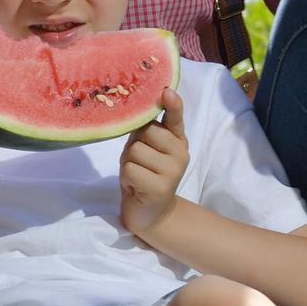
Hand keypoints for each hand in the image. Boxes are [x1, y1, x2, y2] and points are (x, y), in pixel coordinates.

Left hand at [117, 89, 188, 237]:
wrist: (151, 214)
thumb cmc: (145, 174)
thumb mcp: (146, 149)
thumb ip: (147, 131)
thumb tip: (136, 112)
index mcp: (177, 140)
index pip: (176, 118)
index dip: (173, 104)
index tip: (168, 92)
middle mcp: (180, 153)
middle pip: (146, 132)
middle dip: (134, 145)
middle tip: (138, 162)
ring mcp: (173, 171)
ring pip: (135, 150)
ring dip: (128, 163)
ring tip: (137, 175)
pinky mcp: (160, 188)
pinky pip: (130, 169)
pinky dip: (126, 178)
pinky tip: (136, 187)